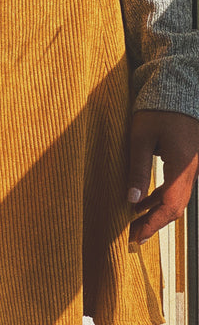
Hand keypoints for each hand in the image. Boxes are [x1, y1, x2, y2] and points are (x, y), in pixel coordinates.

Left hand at [127, 110, 198, 245]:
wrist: (178, 87)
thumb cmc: (158, 108)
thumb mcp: (141, 137)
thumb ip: (138, 169)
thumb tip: (132, 200)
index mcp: (182, 165)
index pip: (170, 206)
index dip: (153, 224)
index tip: (136, 237)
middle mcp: (192, 169)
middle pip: (176, 206)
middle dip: (154, 222)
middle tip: (133, 236)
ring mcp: (192, 165)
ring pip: (177, 197)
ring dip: (157, 211)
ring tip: (135, 222)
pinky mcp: (188, 160)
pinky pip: (176, 185)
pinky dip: (161, 197)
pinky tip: (144, 201)